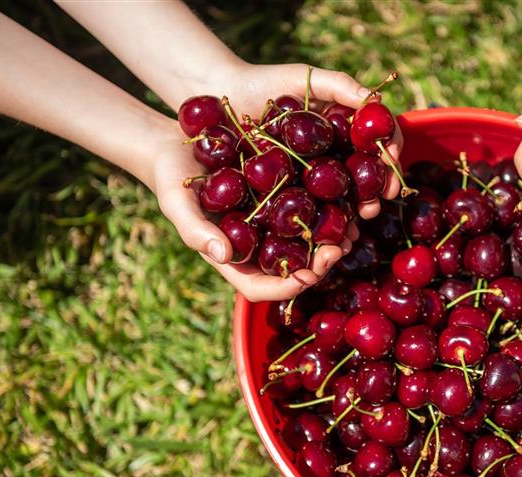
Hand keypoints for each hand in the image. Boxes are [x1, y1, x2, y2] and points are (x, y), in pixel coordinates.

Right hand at [147, 119, 354, 300]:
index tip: (309, 276)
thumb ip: (195, 230)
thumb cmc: (169, 177)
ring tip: (352, 228)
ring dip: (333, 240)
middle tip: (339, 249)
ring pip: (310, 242)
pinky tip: (349, 198)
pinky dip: (332, 208)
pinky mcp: (287, 196)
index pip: (264, 288)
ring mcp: (275, 223)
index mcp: (236, 259)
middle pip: (295, 269)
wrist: (178, 143)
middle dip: (320, 265)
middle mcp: (260, 246)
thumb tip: (222, 255)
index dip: (288, 286)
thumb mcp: (176, 203)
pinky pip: (313, 209)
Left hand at [211, 61, 402, 218]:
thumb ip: (340, 84)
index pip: (378, 148)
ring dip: (350, 218)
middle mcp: (335, 159)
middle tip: (372, 208)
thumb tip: (376, 98)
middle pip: (364, 181)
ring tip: (354, 227)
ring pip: (339, 202)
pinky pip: (307, 213)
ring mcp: (312, 179)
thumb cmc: (267, 82)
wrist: (222, 96)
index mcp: (347, 134)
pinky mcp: (287, 194)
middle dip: (373, 197)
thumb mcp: (306, 77)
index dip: (389, 160)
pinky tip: (323, 240)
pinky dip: (319, 228)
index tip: (392, 171)